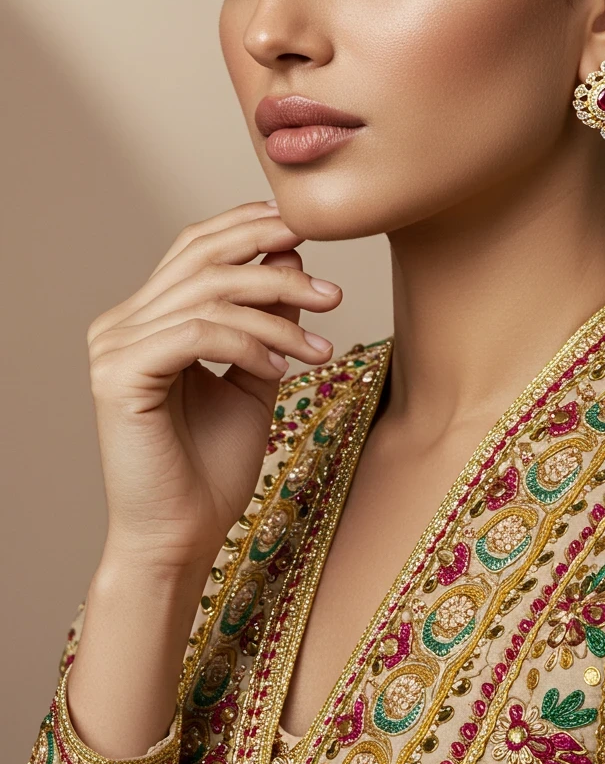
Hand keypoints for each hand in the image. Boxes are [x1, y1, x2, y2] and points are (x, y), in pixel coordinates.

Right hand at [86, 200, 341, 573]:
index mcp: (146, 317)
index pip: (195, 246)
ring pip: (210, 297)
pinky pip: (198, 333)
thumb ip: (267, 318)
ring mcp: (115, 346)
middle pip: (203, 259)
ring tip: (321, 345)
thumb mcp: (254, 374)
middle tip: (331, 291)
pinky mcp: (119, 375)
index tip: (306, 228)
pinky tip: (283, 369)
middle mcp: (122, 323)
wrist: (183, 537)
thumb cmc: (213, 465)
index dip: (248, 225)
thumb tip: (290, 255)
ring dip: (279, 315)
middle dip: (274, 263)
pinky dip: (250, 344)